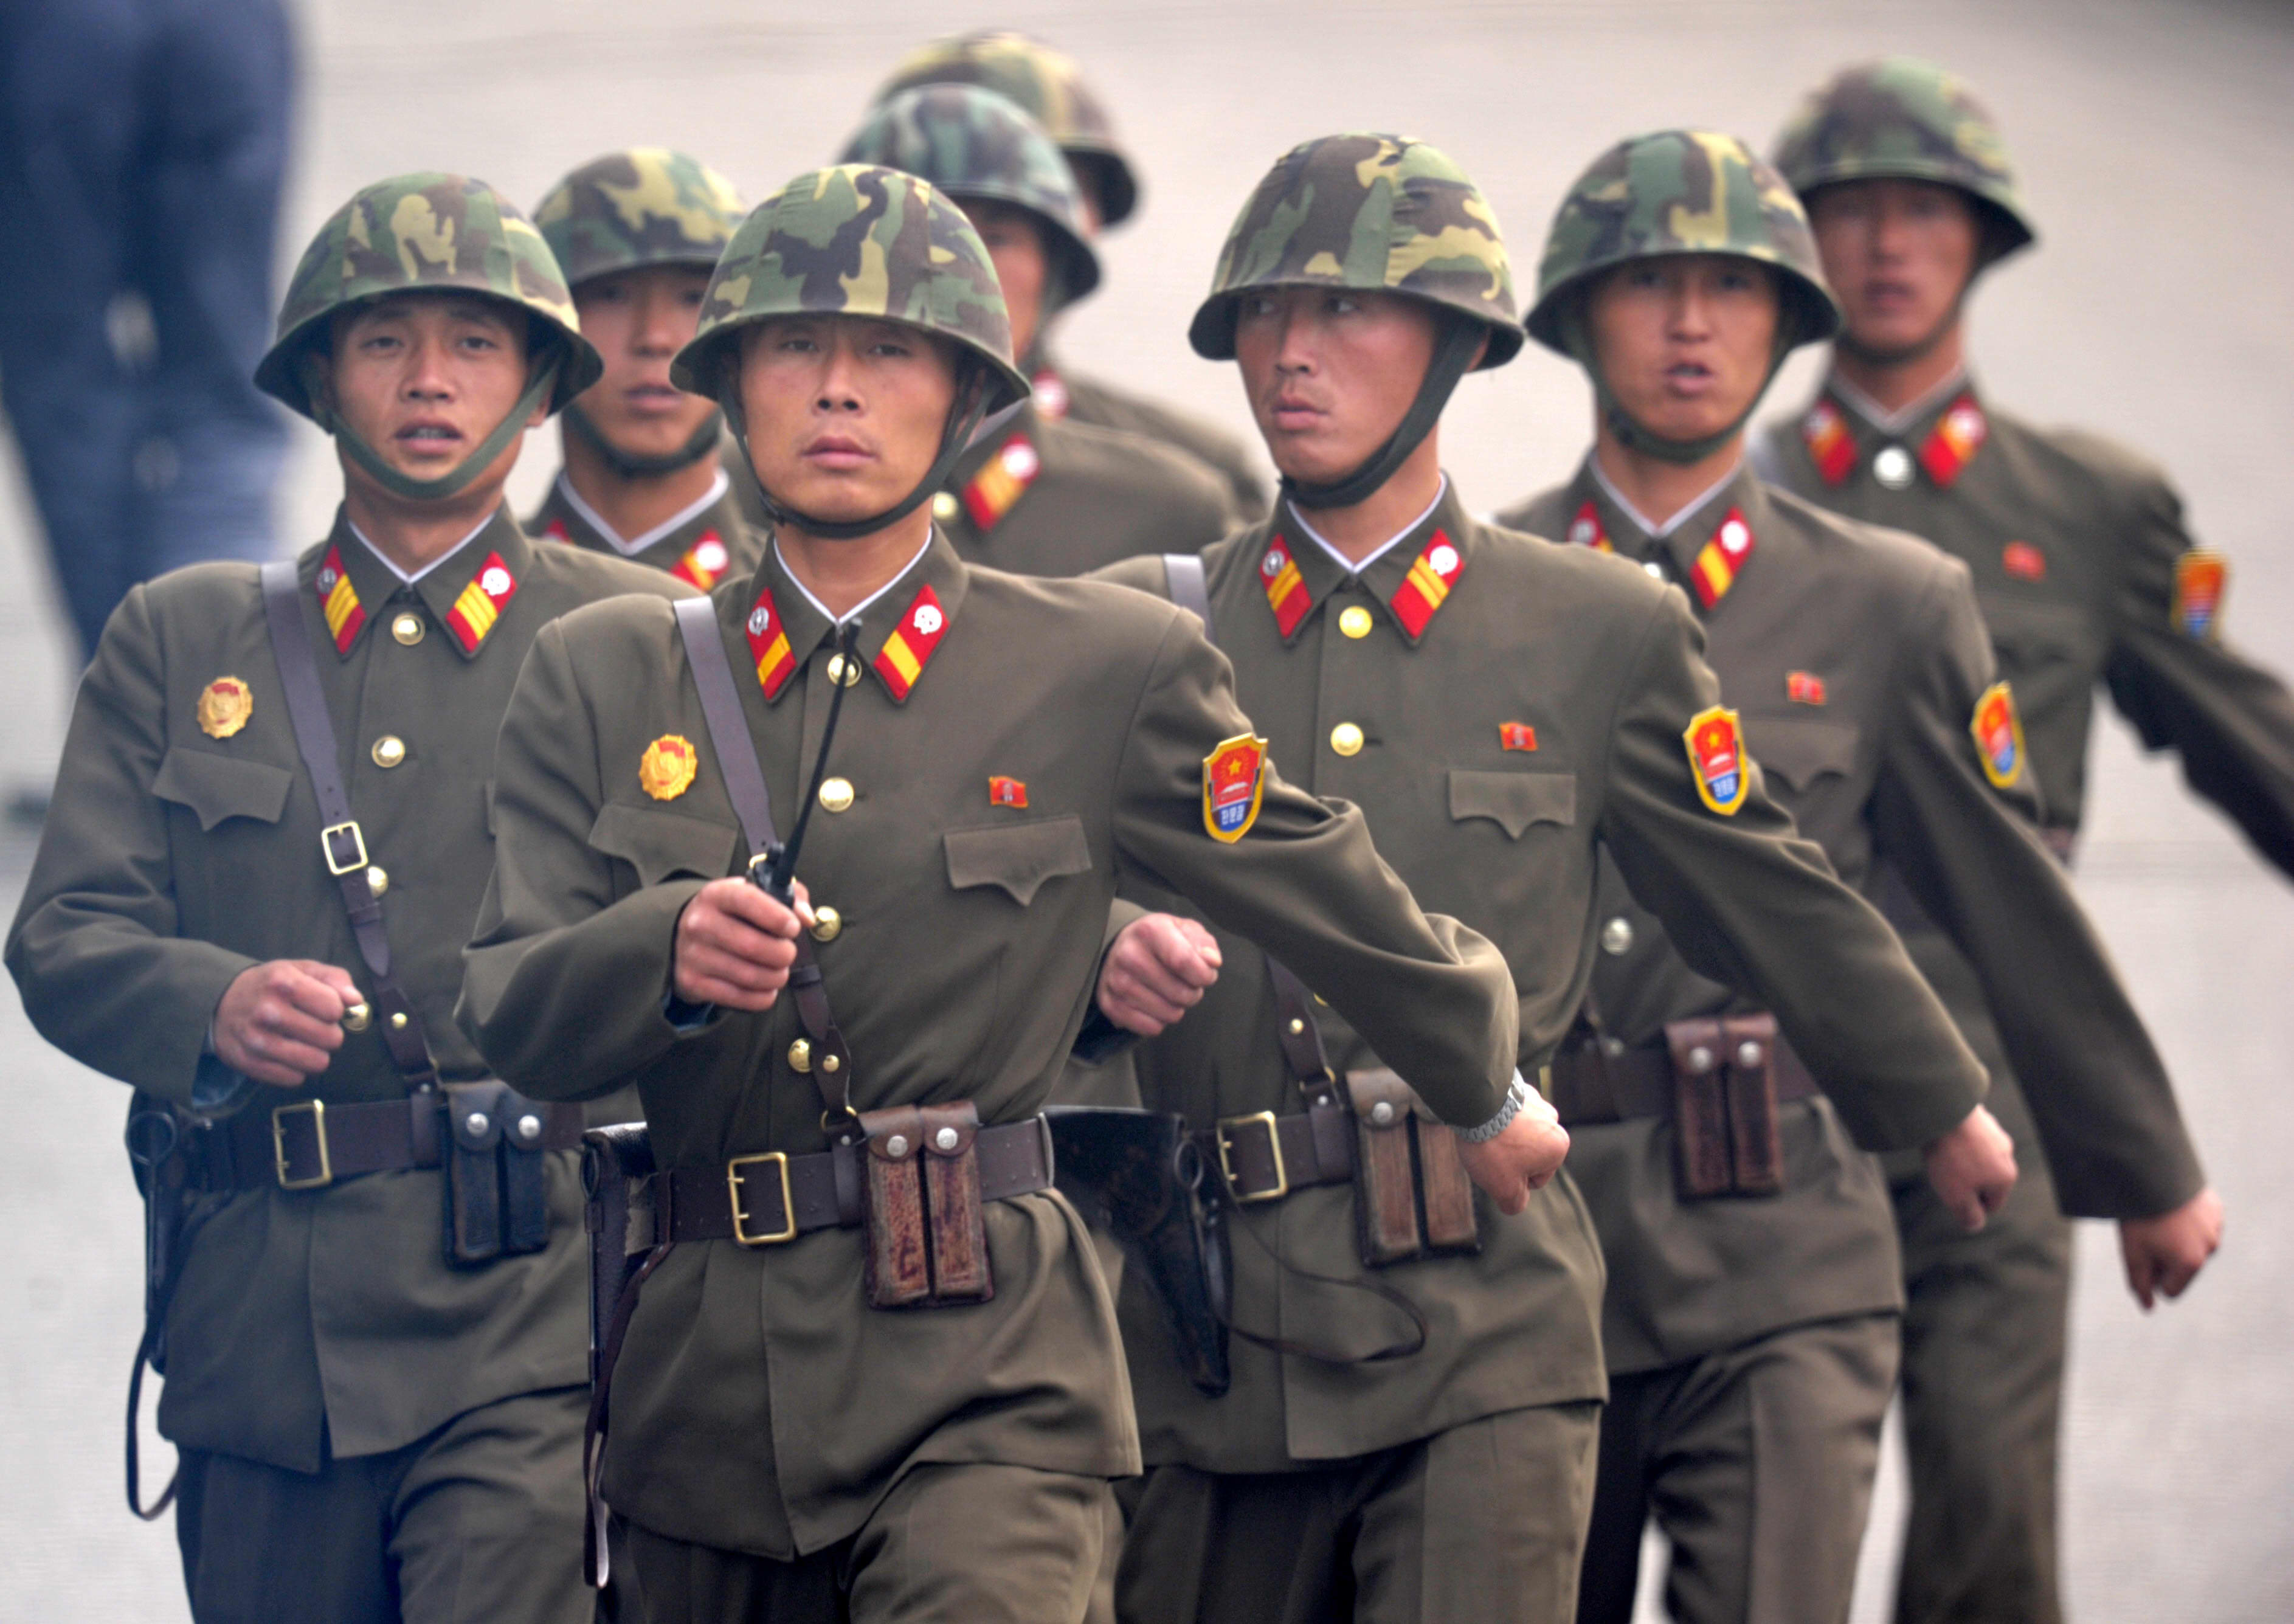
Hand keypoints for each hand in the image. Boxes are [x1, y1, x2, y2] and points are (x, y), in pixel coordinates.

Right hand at [213, 959, 359, 1087]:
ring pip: (316, 1063)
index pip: (335, 1009)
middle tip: (314, 1027)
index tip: (324, 1007)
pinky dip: (296, 1069)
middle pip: (330, 1039)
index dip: (335, 1010)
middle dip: (329, 1034)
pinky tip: (287, 1054)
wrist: (220, 1002)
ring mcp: (256, 1040)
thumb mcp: (301, 969)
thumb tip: (356, 1000)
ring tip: (304, 1042)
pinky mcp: (248, 1063)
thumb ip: (335, 979)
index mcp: (284, 983)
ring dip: (316, 1054)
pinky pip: (294, 1079)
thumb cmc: (271, 985)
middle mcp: (268, 1012)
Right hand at [673, 877, 810, 1010]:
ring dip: (777, 977)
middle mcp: (700, 923)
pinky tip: (767, 987)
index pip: (747, 900)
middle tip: (788, 953)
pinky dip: (763, 997)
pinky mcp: (693, 982)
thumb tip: (807, 918)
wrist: (683, 938)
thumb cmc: (733, 914)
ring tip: (779, 971)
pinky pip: (741, 998)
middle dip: (783, 954)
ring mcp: (693, 954)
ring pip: (750, 976)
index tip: (793, 928)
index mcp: (716, 894)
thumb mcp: (755, 895)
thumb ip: (789, 897)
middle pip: (752, 946)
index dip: (777, 916)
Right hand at [1097, 913, 1221, 1035]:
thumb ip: (1204, 943)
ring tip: (1169, 991)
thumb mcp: (1185, 930)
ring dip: (1177, 1007)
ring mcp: (1117, 982)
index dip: (1204, 975)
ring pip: (1169, 1014)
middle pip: (1180, 993)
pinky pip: (1151, 1028)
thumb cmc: (1160, 940)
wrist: (1122, 947)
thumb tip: (1212, 962)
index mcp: (1149, 931)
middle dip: (1193, 993)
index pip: (1184, 962)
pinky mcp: (1110, 1005)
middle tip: (1185, 983)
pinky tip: (1154, 1003)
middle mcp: (1128, 955)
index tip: (1205, 975)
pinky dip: (1159, 1021)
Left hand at [1455, 1090, 1569, 1215]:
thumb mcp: (1505, 1188)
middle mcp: (1552, 1121)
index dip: (1511, 1180)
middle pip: (1526, 1154)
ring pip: (1516, 1134)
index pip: (1535, 1179)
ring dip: (1501, 1137)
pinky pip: (1505, 1114)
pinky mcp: (1515, 1088)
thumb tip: (1516, 1202)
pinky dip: (1495, 1119)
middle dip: (1507, 1157)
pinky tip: (1482, 1118)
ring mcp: (1535, 1101)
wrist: (1475, 1102)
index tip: (1498, 1167)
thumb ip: (1516, 1203)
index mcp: (1558, 1146)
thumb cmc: (1494, 1147)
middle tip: (1489, 1151)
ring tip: (1484, 1135)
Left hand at [1924, 1104, 2017, 1230]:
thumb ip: (1969, 1214)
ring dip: (1960, 1159)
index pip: (1992, 1204)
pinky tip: (1942, 1137)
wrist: (1945, 1109)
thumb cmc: (1952, 1157)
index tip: (1952, 1193)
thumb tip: (1975, 1226)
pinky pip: (1968, 1139)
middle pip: (1985, 1179)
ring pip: (1977, 1157)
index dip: (1969, 1205)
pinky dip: (1956, 1141)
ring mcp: (1994, 1133)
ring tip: (1941, 1153)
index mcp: (2006, 1177)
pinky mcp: (1980, 1117)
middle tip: (1945, 1173)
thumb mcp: (1957, 1196)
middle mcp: (2006, 1154)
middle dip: (1965, 1181)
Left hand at [2119, 1187, 2223, 1309]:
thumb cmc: (2138, 1216)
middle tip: (2146, 1236)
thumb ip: (2140, 1283)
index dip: (2151, 1277)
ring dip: (2177, 1241)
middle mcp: (2210, 1248)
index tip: (2140, 1256)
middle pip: (2183, 1269)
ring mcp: (2216, 1228)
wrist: (2152, 1172)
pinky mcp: (2216, 1210)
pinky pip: (2201, 1225)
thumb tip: (2148, 1307)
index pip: (2171, 1290)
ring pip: (2193, 1246)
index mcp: (2191, 1263)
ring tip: (2158, 1220)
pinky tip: (2172, 1208)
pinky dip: (2187, 1222)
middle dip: (2165, 1260)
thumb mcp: (2132, 1252)